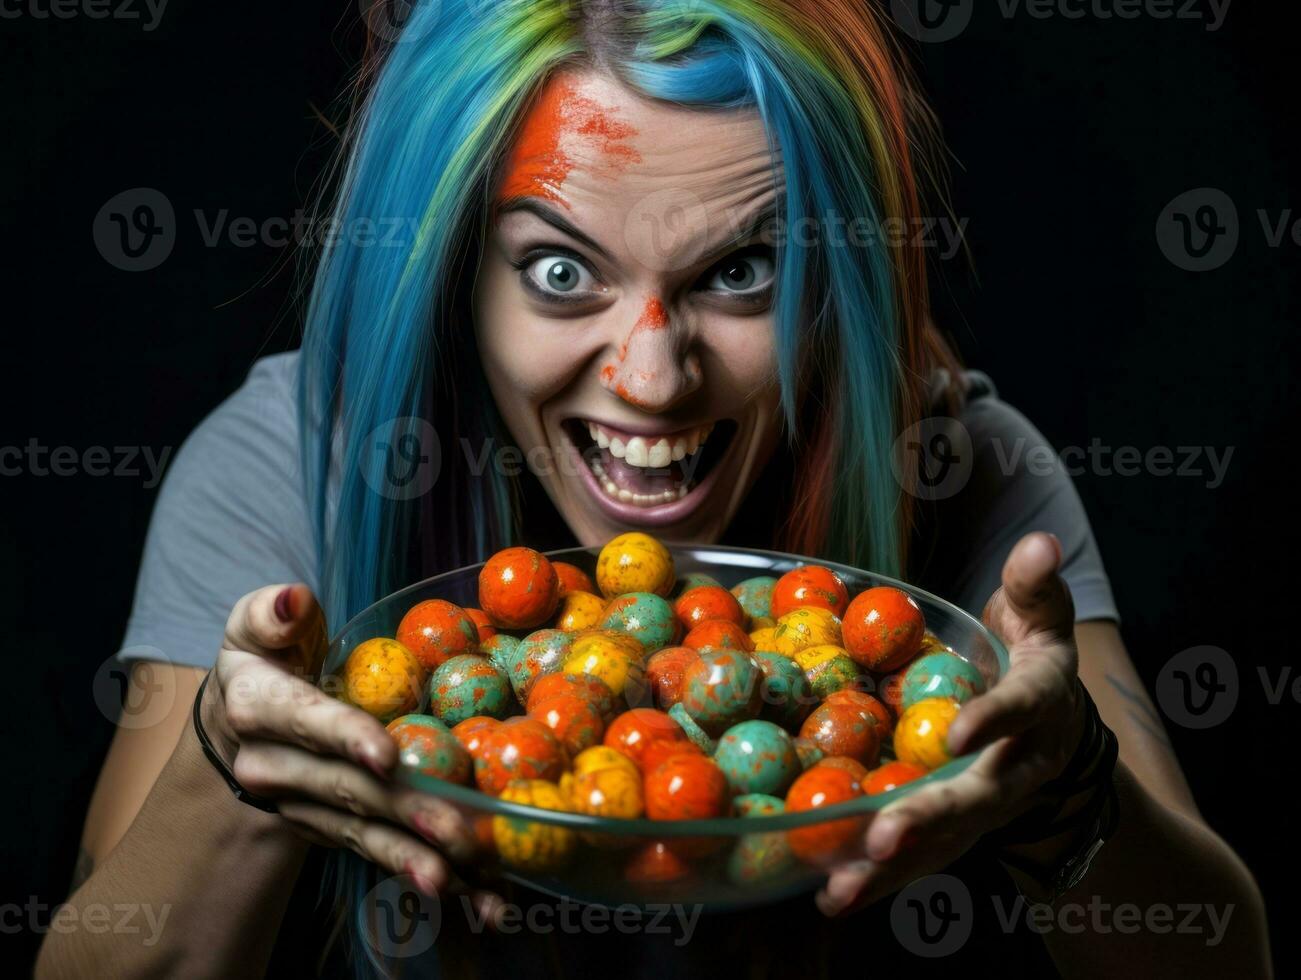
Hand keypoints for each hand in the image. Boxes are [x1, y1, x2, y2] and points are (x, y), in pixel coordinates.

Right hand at [202, 584, 498, 914]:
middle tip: (457, 831)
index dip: (345, 738)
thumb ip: (271, 614)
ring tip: (465, 881)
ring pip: (367, 833)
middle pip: (348, 790)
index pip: (305, 723)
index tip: (386, 757)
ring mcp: (307, 807)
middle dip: (404, 811)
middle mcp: (276, 769)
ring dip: (418, 858)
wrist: (241, 723)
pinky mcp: (337, 829)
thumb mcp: (255, 623)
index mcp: (259, 709)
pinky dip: (431, 872)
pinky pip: (384, 851)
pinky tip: (476, 896)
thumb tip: (292, 601)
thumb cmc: (266, 656)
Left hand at [818, 532, 1087, 915]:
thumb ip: (1034, 584)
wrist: (1055, 722)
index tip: (960, 735)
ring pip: (942, 841)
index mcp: (1040, 703)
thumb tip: (1040, 542)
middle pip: (975, 798)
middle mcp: (1017, 765)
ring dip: (891, 868)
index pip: (1020, 710)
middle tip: (883, 838)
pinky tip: (827, 895)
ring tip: (839, 891)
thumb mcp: (1040, 614)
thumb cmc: (1033, 655)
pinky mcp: (954, 826)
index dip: (993, 720)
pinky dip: (876, 876)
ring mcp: (985, 803)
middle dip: (929, 819)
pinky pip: (917, 853)